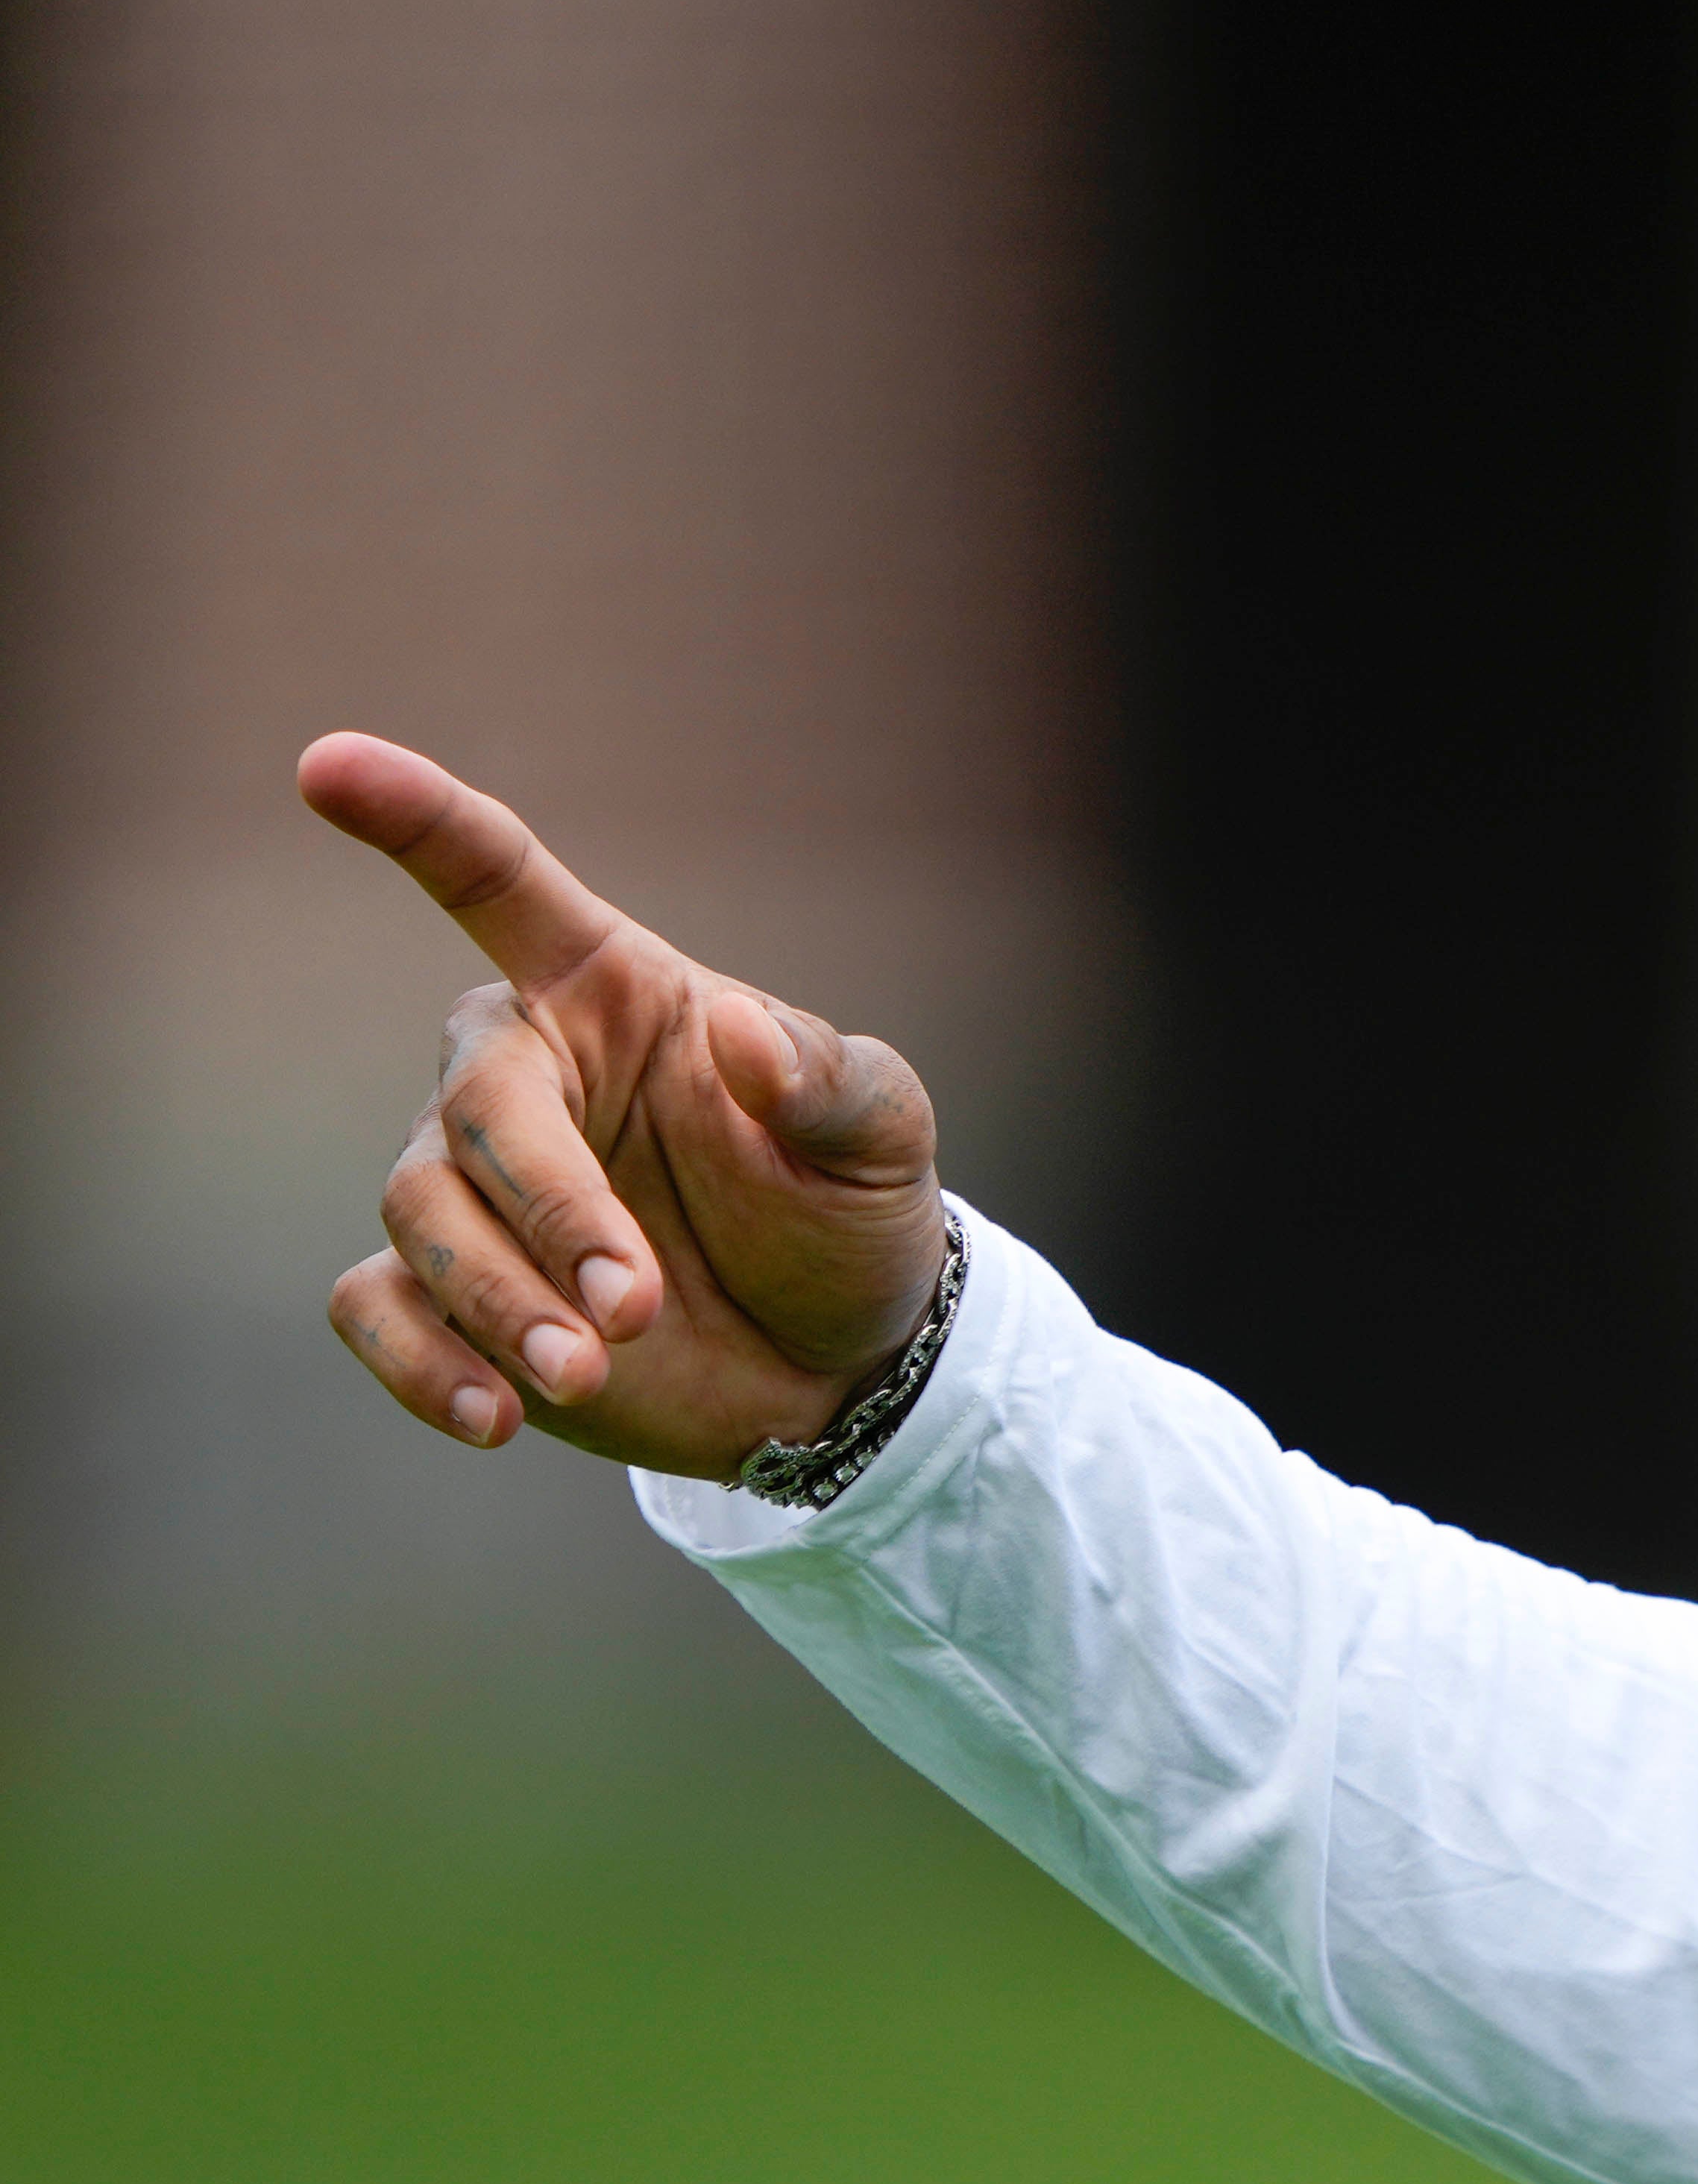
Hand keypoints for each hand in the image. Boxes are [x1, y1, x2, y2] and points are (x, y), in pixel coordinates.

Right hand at [305, 735, 952, 1478]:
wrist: (842, 1358)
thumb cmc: (849, 1214)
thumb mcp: (883, 1140)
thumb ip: (829, 1082)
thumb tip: (740, 1034)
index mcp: (611, 996)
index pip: (499, 883)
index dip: (417, 822)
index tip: (328, 765)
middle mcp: (523, 1077)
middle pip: (472, 1113)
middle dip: (546, 1210)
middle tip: (635, 1304)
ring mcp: (472, 1189)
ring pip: (420, 1216)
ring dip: (502, 1302)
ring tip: (592, 1373)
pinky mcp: (448, 1296)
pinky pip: (375, 1308)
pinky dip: (423, 1365)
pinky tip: (496, 1419)